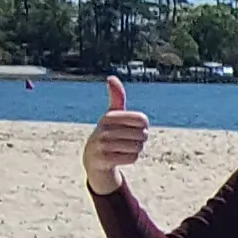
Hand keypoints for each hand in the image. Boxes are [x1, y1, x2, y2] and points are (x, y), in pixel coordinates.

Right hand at [82, 76, 147, 194]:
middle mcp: (103, 129)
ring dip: (136, 150)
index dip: (144, 126)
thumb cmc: (108, 134)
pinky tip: (122, 157)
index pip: (142, 120)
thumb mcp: (112, 115)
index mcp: (108, 117)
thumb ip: (116, 97)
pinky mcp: (103, 160)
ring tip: (125, 149)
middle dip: (140, 140)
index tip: (136, 128)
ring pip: (137, 147)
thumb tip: (110, 78)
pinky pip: (131, 158)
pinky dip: (131, 159)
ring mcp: (102, 145)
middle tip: (130, 141)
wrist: (93, 159)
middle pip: (141, 135)